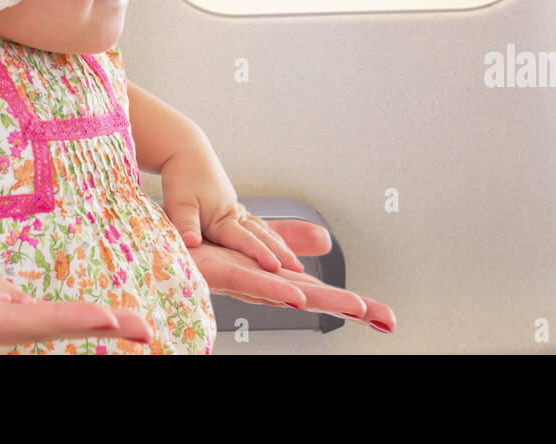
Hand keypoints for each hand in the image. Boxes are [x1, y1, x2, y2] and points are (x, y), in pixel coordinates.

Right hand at [0, 262, 153, 352]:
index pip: (12, 322)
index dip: (63, 320)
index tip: (112, 320)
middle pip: (29, 325)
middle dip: (85, 323)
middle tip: (142, 326)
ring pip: (16, 320)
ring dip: (64, 321)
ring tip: (112, 319)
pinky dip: (29, 314)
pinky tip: (43, 311)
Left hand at [159, 139, 306, 274]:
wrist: (186, 151)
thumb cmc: (182, 176)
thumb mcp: (179, 202)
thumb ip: (185, 223)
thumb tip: (191, 243)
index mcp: (222, 217)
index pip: (244, 239)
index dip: (260, 254)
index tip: (275, 267)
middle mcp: (234, 215)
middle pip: (262, 236)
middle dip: (281, 253)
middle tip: (299, 270)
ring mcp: (235, 211)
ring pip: (262, 230)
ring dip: (279, 245)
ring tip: (295, 262)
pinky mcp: (232, 208)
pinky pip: (255, 225)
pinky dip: (268, 235)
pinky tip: (274, 242)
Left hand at [188, 220, 395, 334]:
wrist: (166, 234)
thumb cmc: (208, 245)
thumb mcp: (257, 238)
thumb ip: (289, 239)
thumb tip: (325, 241)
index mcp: (276, 281)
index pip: (321, 295)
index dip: (354, 305)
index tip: (389, 319)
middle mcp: (264, 287)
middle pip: (313, 299)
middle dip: (349, 308)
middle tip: (387, 320)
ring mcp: (244, 282)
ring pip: (287, 294)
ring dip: (318, 301)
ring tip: (354, 307)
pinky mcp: (219, 273)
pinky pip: (248, 280)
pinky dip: (271, 286)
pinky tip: (293, 294)